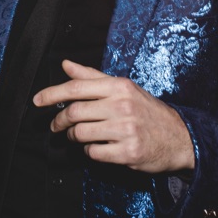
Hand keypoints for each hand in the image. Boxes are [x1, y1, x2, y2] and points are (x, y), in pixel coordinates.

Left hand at [32, 59, 193, 172]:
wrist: (179, 138)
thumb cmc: (146, 111)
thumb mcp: (123, 89)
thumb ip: (93, 77)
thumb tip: (66, 65)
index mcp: (119, 87)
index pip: (77, 88)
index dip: (52, 94)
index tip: (37, 101)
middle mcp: (122, 106)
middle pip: (74, 112)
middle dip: (58, 120)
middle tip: (55, 125)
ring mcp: (126, 130)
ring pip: (80, 134)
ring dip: (73, 137)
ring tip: (76, 136)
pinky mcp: (128, 152)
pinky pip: (93, 153)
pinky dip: (89, 151)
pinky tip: (96, 147)